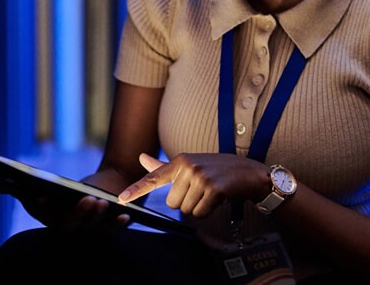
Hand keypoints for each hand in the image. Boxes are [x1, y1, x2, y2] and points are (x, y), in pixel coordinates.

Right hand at [0, 175, 130, 230]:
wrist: (102, 190)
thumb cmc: (69, 190)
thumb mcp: (44, 187)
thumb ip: (16, 187)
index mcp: (51, 219)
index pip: (44, 215)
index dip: (42, 208)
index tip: (40, 197)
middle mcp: (70, 229)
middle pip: (71, 227)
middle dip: (78, 214)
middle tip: (86, 199)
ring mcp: (90, 230)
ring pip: (92, 229)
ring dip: (97, 218)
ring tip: (101, 201)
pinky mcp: (109, 227)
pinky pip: (114, 230)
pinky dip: (119, 225)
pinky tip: (125, 216)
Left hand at [116, 152, 268, 217]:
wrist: (250, 173)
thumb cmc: (217, 169)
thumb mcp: (190, 164)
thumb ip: (164, 166)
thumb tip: (141, 158)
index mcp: (179, 161)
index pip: (154, 177)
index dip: (136, 189)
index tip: (120, 199)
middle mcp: (188, 166)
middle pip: (172, 203)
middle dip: (187, 202)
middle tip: (202, 190)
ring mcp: (201, 176)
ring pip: (186, 209)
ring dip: (199, 207)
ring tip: (211, 192)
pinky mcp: (214, 188)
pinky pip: (200, 212)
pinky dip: (209, 210)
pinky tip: (219, 198)